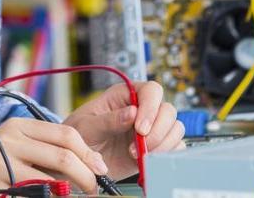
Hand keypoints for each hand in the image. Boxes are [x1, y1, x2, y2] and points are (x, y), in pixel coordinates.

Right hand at [0, 117, 107, 193]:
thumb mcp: (13, 145)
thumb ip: (43, 150)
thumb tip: (87, 164)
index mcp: (19, 126)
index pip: (65, 134)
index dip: (88, 153)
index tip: (100, 169)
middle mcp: (10, 139)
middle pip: (62, 155)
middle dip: (86, 175)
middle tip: (94, 189)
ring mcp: (0, 162)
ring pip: (49, 179)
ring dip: (69, 191)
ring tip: (74, 196)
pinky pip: (30, 195)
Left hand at [62, 81, 185, 180]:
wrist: (80, 162)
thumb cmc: (79, 136)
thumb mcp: (87, 126)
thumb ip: (108, 120)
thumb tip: (131, 113)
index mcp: (125, 95)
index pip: (151, 91)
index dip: (150, 108)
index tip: (140, 128)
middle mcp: (142, 109)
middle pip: (168, 110)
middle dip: (158, 130)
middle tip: (140, 146)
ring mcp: (151, 128)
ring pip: (174, 129)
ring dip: (161, 144)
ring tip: (139, 156)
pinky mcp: (155, 147)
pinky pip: (174, 148)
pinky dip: (165, 155)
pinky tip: (147, 161)